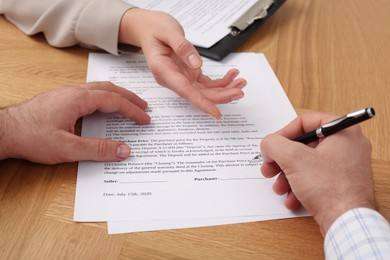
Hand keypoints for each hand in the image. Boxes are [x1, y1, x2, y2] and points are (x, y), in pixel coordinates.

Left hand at [0, 82, 150, 163]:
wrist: (3, 131)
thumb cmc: (31, 138)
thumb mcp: (68, 149)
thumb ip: (98, 149)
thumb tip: (124, 150)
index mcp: (78, 99)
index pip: (114, 101)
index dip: (132, 110)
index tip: (145, 119)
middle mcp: (74, 92)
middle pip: (109, 89)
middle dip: (129, 97)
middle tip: (144, 107)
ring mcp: (66, 93)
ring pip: (98, 88)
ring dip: (117, 95)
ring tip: (129, 104)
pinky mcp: (60, 99)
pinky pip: (89, 92)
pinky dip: (104, 97)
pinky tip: (104, 106)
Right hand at [119, 8, 246, 118]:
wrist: (148, 29)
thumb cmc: (155, 30)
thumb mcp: (169, 31)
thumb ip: (182, 47)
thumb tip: (196, 64)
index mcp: (163, 70)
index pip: (184, 90)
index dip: (201, 103)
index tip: (215, 113)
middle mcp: (172, 78)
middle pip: (198, 94)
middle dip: (220, 95)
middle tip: (239, 91)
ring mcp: (181, 78)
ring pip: (205, 91)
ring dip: (224, 89)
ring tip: (240, 82)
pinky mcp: (188, 74)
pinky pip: (206, 83)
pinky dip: (221, 81)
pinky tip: (232, 75)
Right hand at [260, 112, 375, 234]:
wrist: (347, 223)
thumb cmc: (330, 188)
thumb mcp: (293, 158)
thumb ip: (274, 144)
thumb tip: (267, 144)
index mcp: (343, 131)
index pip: (306, 121)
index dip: (284, 133)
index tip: (272, 146)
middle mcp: (347, 146)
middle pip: (304, 145)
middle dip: (282, 159)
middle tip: (269, 167)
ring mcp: (346, 166)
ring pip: (307, 164)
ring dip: (287, 175)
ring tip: (278, 187)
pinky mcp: (342, 184)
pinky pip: (315, 179)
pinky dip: (300, 187)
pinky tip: (291, 198)